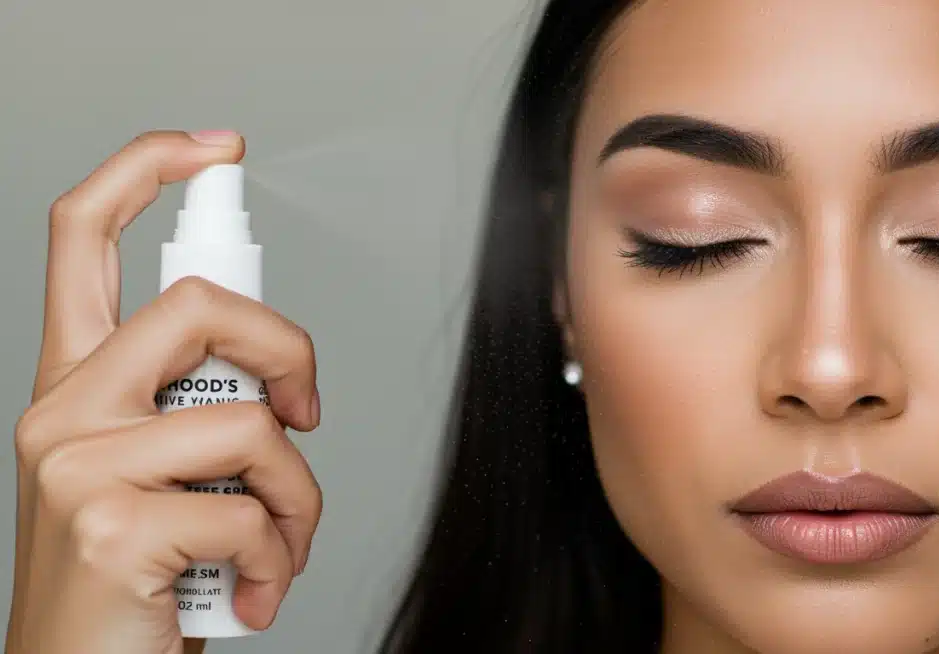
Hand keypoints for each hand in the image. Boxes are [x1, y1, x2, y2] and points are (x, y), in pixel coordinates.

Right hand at [4, 131, 321, 653]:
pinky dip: (285, 556)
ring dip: (298, 496)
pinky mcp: (111, 527)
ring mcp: (78, 465)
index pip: (81, 236)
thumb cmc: (136, 580)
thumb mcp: (152, 474)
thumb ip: (191, 411)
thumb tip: (278, 385)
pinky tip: (255, 590)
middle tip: (305, 412)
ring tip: (277, 543)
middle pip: (201, 303)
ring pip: (253, 423)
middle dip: (290, 348)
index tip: (213, 149)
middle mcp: (61, 409)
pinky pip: (256, 510)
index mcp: (74, 384)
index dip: (145, 169)